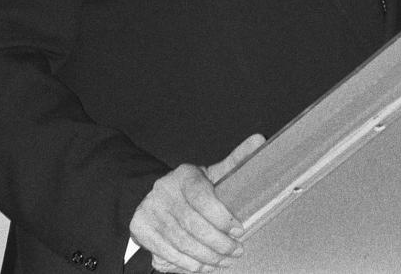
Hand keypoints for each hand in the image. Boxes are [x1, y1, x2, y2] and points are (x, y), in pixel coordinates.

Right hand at [130, 134, 265, 272]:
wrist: (154, 196)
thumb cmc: (191, 188)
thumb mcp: (211, 173)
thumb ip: (236, 160)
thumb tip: (259, 140)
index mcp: (184, 175)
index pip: (201, 196)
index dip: (221, 216)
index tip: (239, 230)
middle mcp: (164, 191)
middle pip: (193, 224)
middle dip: (219, 243)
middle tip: (237, 250)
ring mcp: (150, 211)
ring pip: (183, 242)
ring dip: (208, 257)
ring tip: (226, 260)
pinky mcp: (141, 229)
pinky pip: (169, 252)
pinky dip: (189, 264)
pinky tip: (205, 265)